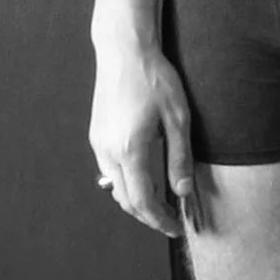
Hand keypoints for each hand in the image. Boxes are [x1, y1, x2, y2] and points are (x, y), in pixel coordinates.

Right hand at [88, 39, 200, 237]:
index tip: (175, 228)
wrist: (124, 51)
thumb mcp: (178, 118)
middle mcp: (108, 151)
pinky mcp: (96, 135)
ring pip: (114, 187)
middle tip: (170, 221)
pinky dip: (125, 183)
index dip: (159, 219)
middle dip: (148, 216)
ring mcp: (98, 143)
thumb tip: (183, 192)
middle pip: (125, 199)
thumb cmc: (155, 79)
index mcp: (130, 149)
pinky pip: (108, 170)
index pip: (142, 200)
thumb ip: (180, 158)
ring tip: (160, 203)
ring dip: (135, 201)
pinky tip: (143, 179)